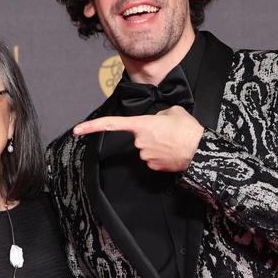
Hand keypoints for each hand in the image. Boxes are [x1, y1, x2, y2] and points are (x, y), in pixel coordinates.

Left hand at [72, 106, 203, 171]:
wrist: (200, 150)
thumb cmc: (188, 130)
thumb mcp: (173, 111)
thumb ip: (158, 114)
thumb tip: (156, 121)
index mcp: (142, 124)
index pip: (112, 124)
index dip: (92, 126)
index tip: (77, 130)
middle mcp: (139, 141)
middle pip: (139, 136)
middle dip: (150, 134)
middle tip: (168, 132)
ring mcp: (145, 156)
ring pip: (146, 148)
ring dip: (157, 144)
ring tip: (173, 141)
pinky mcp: (153, 166)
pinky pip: (153, 158)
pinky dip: (161, 155)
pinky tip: (172, 151)